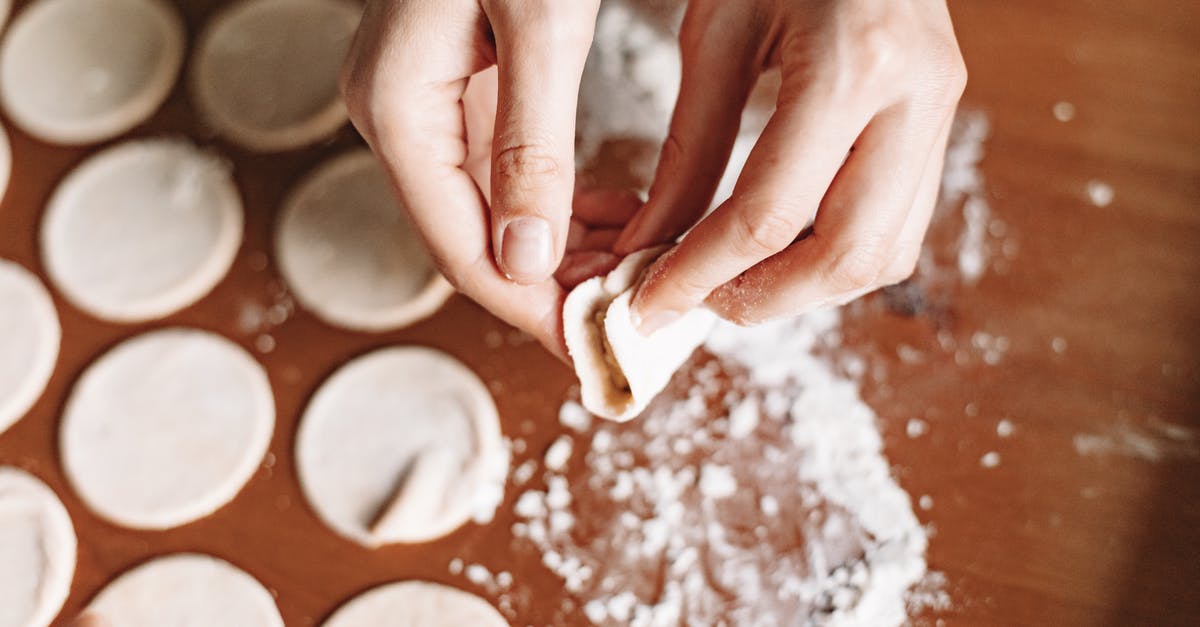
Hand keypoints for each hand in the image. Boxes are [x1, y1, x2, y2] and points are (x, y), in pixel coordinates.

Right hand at [341, 0, 602, 359]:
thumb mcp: (541, 24)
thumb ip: (532, 142)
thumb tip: (526, 259)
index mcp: (398, 108)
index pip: (457, 248)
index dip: (528, 307)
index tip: (589, 344)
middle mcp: (398, 114)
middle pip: (471, 237)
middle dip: (551, 285)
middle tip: (624, 312)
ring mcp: (424, 101)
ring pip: (491, 210)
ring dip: (561, 248)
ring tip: (630, 269)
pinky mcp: (458, 83)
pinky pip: (502, 168)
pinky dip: (556, 200)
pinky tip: (609, 216)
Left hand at [615, 0, 966, 332]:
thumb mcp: (715, 37)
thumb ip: (688, 151)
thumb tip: (650, 245)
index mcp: (852, 65)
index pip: (767, 215)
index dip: (698, 274)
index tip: (648, 305)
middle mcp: (916, 97)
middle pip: (845, 256)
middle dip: (762, 300)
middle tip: (695, 307)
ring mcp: (942, 112)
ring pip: (885, 255)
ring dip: (804, 290)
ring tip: (732, 285)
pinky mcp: (943, 124)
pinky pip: (899, 226)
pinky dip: (836, 257)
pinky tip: (781, 251)